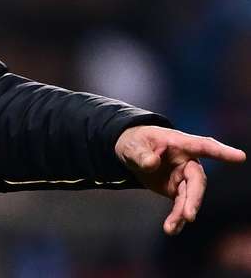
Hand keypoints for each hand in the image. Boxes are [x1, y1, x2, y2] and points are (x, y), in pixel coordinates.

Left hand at [115, 125, 245, 235]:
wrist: (132, 152)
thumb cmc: (135, 142)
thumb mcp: (132, 145)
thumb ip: (141, 154)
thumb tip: (151, 163)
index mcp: (180, 143)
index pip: (203, 146)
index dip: (221, 152)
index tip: (239, 157)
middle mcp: (187, 161)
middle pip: (197, 180)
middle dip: (194, 198)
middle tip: (189, 215)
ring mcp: (183, 177)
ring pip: (190, 196)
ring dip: (182, 212)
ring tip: (170, 228)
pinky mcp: (177, 189)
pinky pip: (181, 205)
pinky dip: (176, 217)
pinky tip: (172, 229)